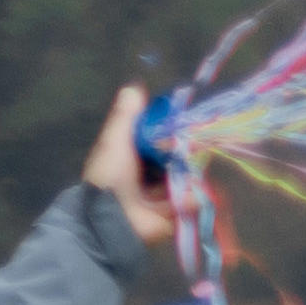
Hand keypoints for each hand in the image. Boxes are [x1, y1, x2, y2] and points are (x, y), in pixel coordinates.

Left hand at [81, 86, 177, 246]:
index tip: (187, 122)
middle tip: (194, 146)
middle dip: (187, 152)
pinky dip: (189, 198)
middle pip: (179, 157)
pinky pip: (192, 200)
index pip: (162, 138)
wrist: (111, 219)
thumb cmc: (110, 177)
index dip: (175, 130)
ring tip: (185, 176)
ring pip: (189, 177)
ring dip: (189, 176)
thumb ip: (126, 115)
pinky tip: (180, 198)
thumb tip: (135, 86)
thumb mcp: (114, 141)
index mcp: (135, 156)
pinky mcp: (176, 213)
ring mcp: (165, 194)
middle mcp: (151, 174)